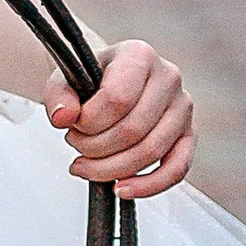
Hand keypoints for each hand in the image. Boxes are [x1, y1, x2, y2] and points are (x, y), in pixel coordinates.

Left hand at [48, 40, 193, 198]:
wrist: (102, 82)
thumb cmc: (86, 80)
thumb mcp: (62, 82)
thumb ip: (57, 97)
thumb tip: (63, 118)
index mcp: (139, 55)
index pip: (117, 99)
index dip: (88, 122)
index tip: (72, 125)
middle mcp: (168, 77)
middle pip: (134, 130)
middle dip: (95, 148)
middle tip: (75, 145)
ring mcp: (182, 107)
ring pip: (151, 152)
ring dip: (112, 168)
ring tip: (86, 165)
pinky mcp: (187, 135)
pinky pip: (177, 168)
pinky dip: (149, 186)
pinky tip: (120, 190)